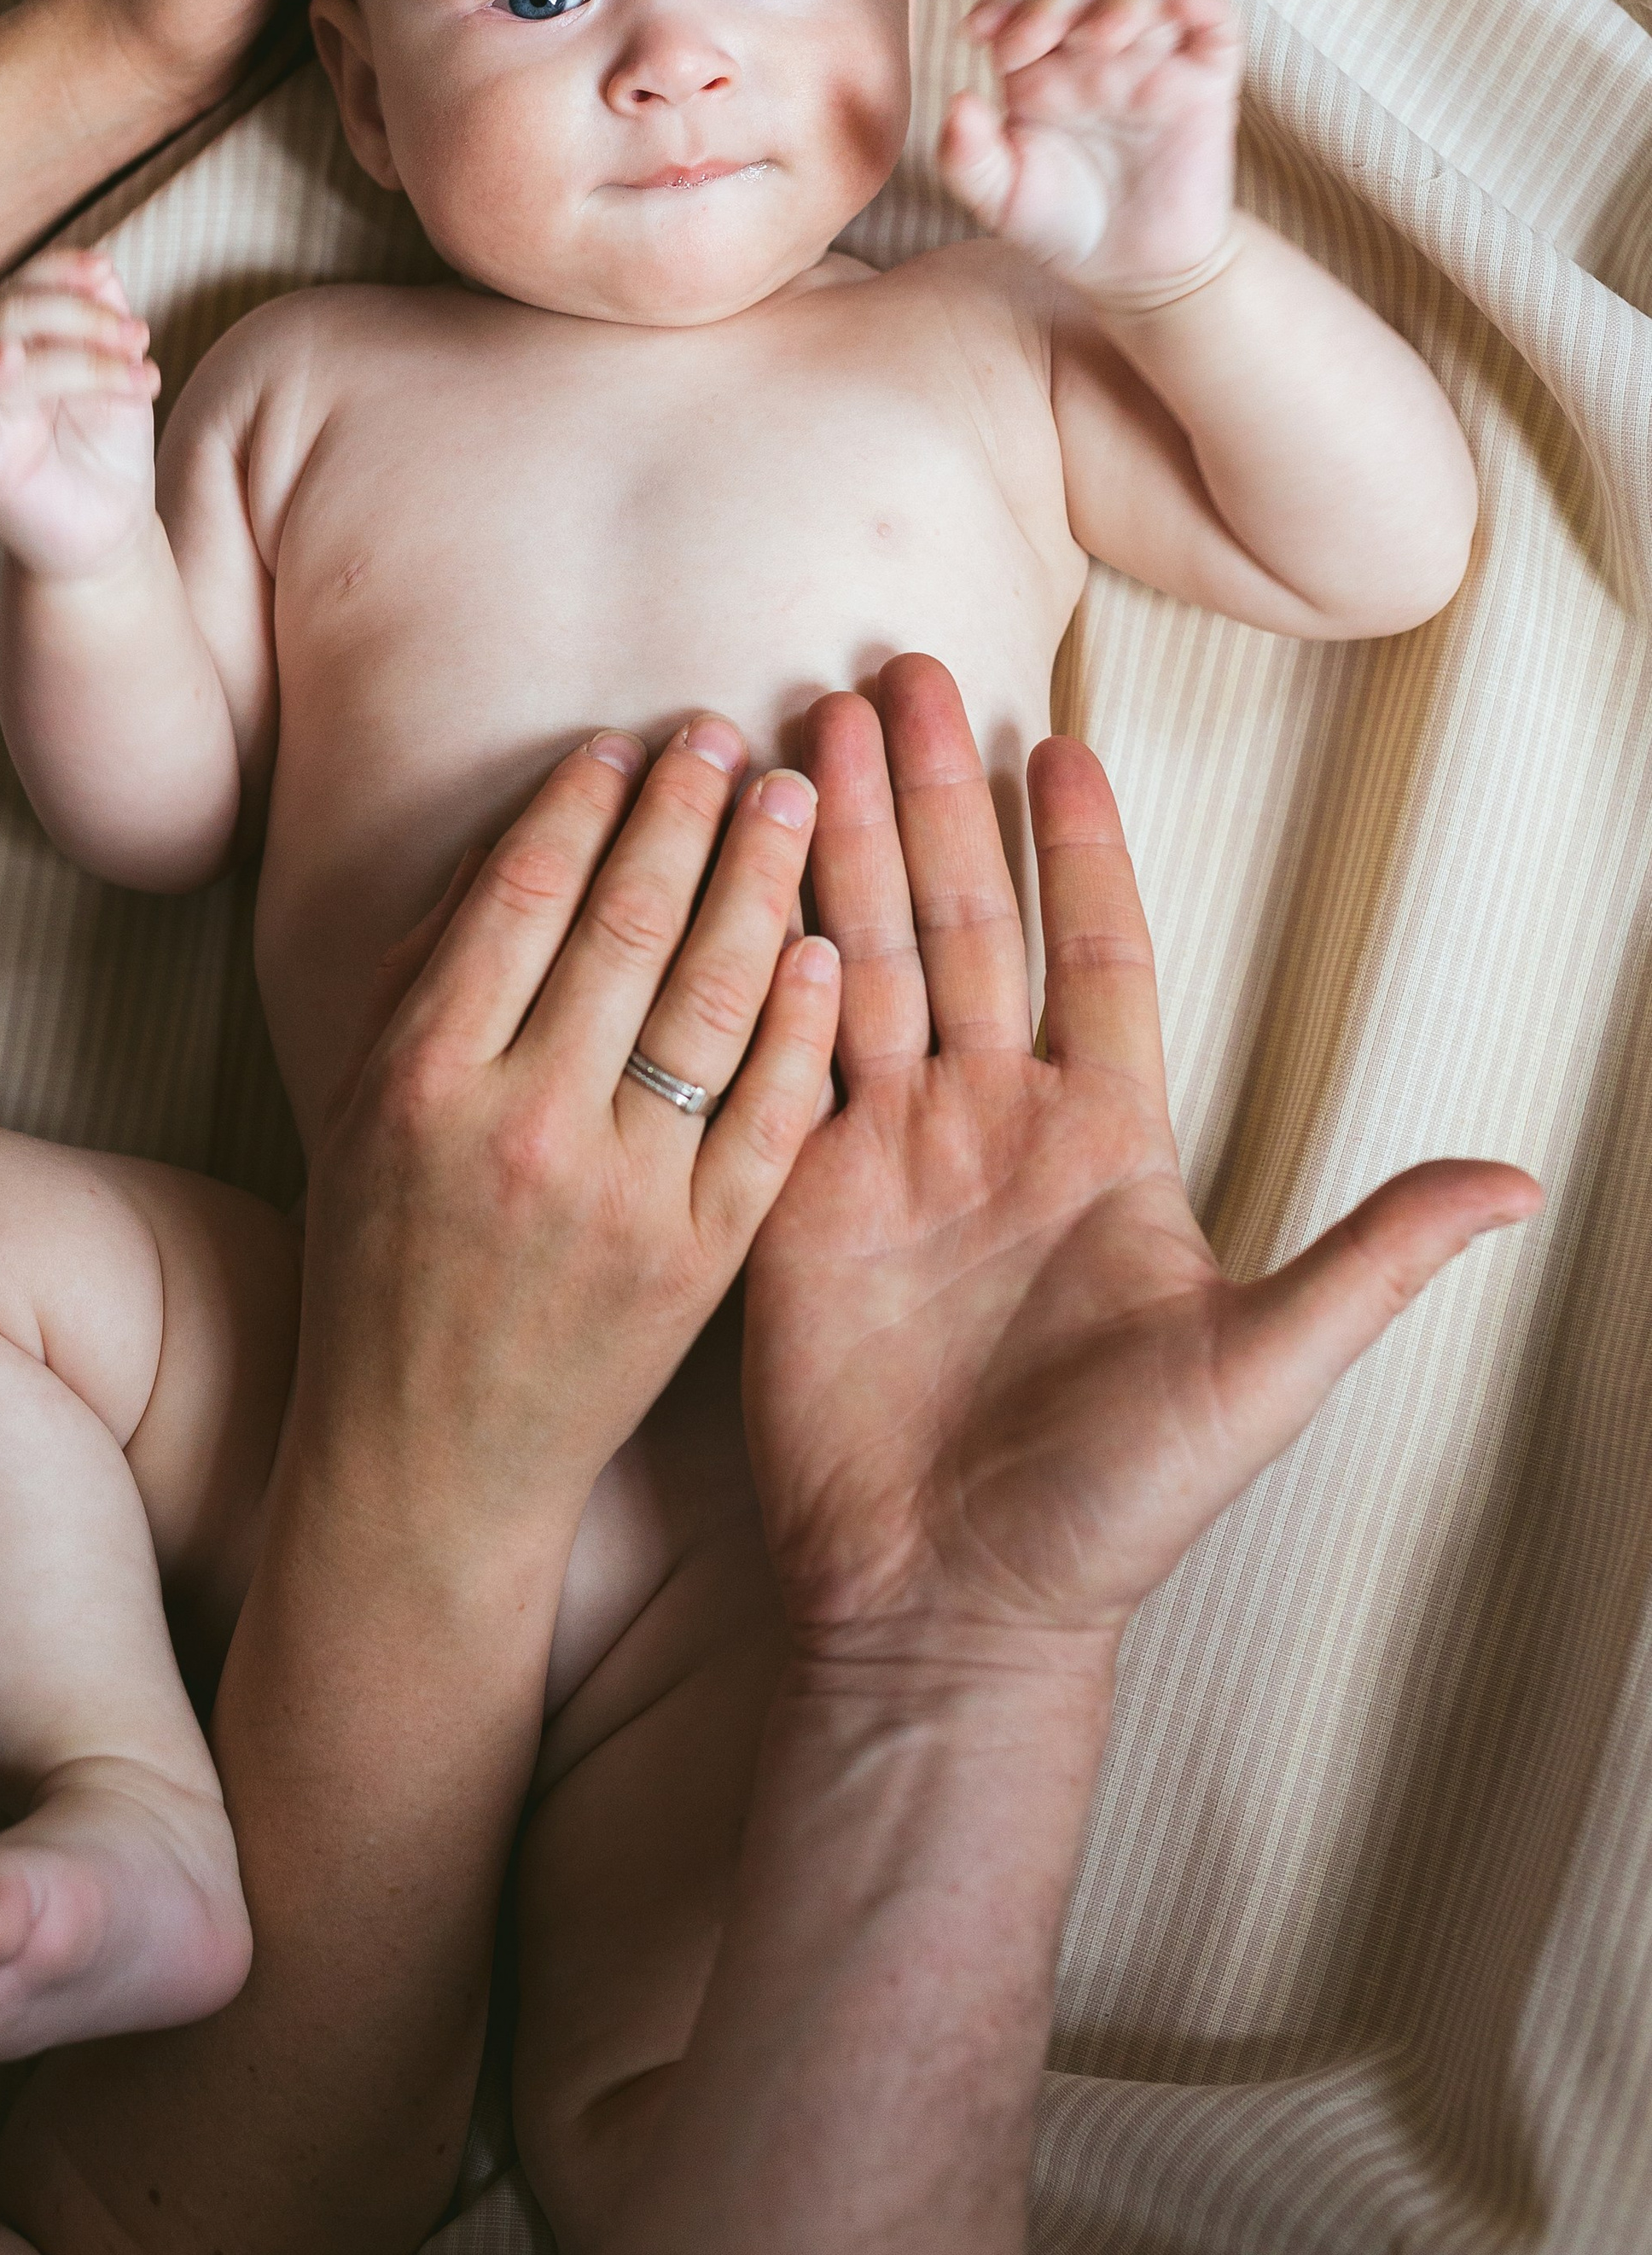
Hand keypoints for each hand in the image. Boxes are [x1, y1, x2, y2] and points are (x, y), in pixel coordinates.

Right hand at [0, 247, 159, 579]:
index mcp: (31, 347)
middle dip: (81, 311)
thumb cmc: (108, 457)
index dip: (61, 267)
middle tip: (136, 337)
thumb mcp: (119, 381)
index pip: (29, 285)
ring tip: (139, 375)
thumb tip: (102, 268)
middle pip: (14, 306)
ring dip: (77, 350)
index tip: (106, 270)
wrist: (105, 537)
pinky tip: (17, 364)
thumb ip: (107, 327)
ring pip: (3, 345)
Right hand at [290, 718, 841, 1571]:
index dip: (583, 802)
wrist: (428, 1462)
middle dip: (684, 808)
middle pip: (624, 923)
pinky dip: (798, 1022)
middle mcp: (520, 1122)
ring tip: (795, 796)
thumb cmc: (381, 1265)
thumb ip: (429, 973)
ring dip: (759, 879)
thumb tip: (521, 835)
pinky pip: (767, 1115)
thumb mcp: (363, 1109)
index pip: (519, 893)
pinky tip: (825, 944)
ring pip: (710, 998)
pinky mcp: (699, 1261)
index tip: (628, 740)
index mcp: (422, 1074)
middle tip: (727, 732)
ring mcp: (619, 1194)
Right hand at [744, 656, 1537, 1664]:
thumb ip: (1372, 1260)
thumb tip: (1525, 1182)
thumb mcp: (1260, 1371)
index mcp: (1104, 1143)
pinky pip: (780, 1053)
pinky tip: (749, 864)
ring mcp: (885, 1154)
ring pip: (865, 958)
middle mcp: (989, 1125)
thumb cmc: (1114, 1504)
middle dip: (931, 794)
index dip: (1077, 847)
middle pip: (961, 920)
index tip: (1059, 735)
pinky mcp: (795, 1198)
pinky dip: (766, 959)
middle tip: (899, 669)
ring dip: (843, 844)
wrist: (951, 1605)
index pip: (1094, 956)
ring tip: (812, 724)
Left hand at [938, 0, 1243, 300]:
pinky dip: (1205, 5)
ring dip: (1123, 4)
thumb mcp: (1002, 199)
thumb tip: (956, 102)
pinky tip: (1186, 2)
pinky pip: (1216, 26)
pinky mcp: (1205, 83)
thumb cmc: (1061, 226)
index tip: (979, 32)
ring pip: (1144, 1)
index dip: (999, 10)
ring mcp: (1152, 64)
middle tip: (1037, 39)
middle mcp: (1092, 57)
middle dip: (1054, 4)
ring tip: (1103, 37)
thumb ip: (968, 157)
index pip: (1017, 15)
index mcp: (1037, 72)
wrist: (1136, 273)